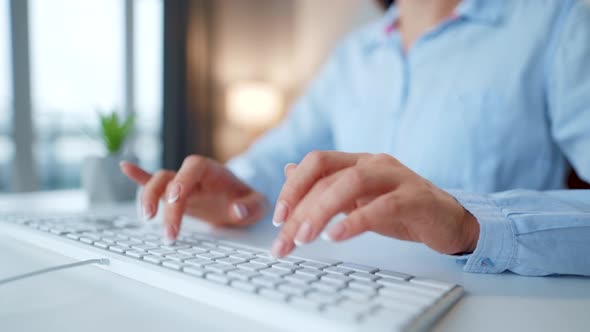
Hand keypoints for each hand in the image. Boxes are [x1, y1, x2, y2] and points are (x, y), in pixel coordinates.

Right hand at [120, 156, 267, 240]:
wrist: (242, 202)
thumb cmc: (248, 201)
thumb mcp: (258, 205)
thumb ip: (251, 207)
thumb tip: (236, 210)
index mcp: (213, 171)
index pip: (193, 168)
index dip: (182, 180)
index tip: (175, 198)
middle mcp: (194, 175)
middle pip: (171, 178)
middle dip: (162, 200)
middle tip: (163, 228)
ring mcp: (182, 184)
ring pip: (158, 181)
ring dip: (148, 197)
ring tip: (146, 218)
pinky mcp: (174, 194)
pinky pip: (154, 182)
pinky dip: (139, 176)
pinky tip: (125, 168)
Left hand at [270, 151, 478, 256]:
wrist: (450, 220)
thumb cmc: (401, 209)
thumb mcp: (357, 198)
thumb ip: (325, 185)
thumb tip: (289, 171)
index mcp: (358, 161)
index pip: (316, 162)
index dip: (293, 187)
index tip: (278, 218)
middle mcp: (374, 163)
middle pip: (327, 177)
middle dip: (299, 210)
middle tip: (284, 242)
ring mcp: (396, 178)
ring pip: (351, 184)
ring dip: (321, 211)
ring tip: (303, 238)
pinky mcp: (416, 198)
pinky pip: (382, 206)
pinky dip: (355, 222)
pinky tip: (336, 238)